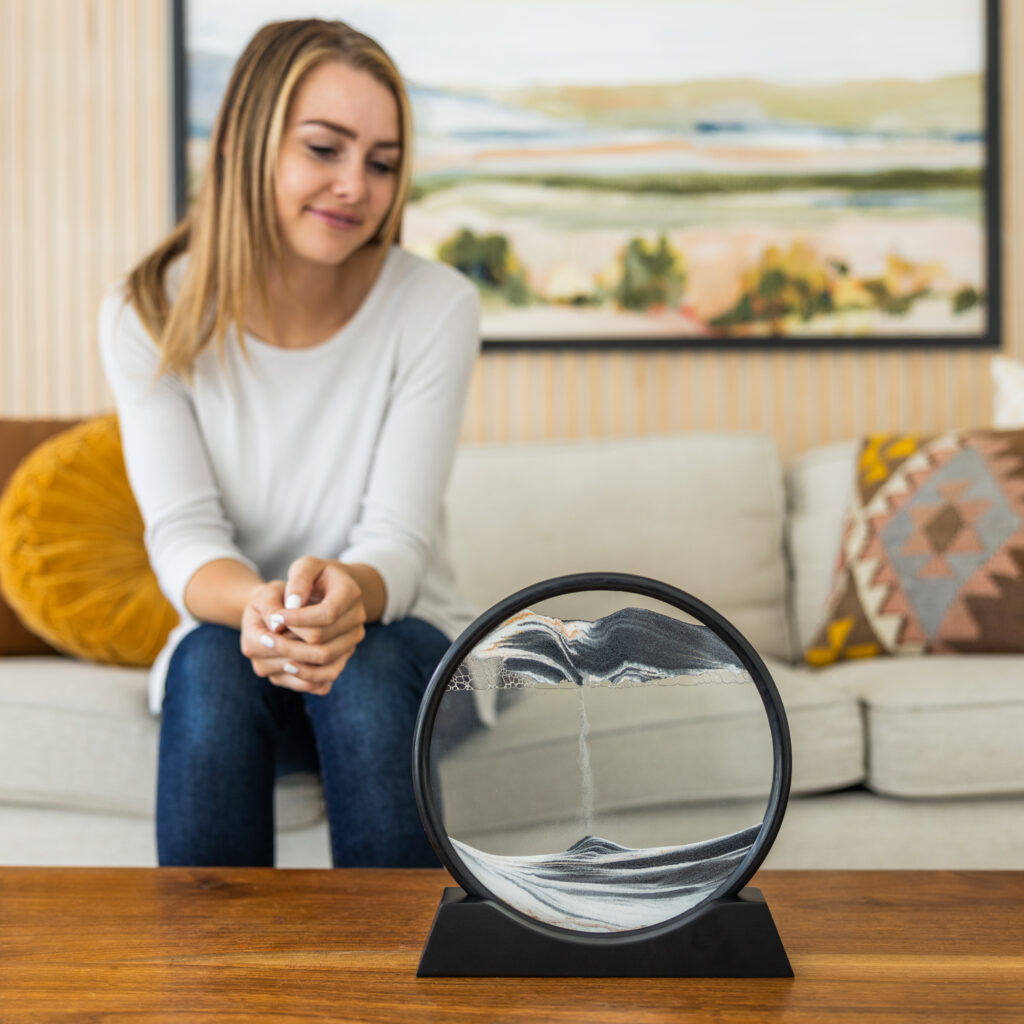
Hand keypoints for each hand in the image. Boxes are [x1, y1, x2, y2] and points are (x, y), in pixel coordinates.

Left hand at [240, 558, 366, 694]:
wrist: (333, 590)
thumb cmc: (315, 576)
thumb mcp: (306, 567)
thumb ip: (298, 580)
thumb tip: (291, 606)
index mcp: (350, 593)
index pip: (326, 613)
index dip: (297, 618)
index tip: (274, 616)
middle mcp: (357, 618)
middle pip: (323, 639)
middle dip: (290, 639)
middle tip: (265, 635)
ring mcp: (353, 639)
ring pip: (326, 660)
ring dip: (295, 659)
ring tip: (273, 651)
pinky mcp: (346, 655)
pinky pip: (329, 674)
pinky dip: (307, 675)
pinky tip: (286, 666)